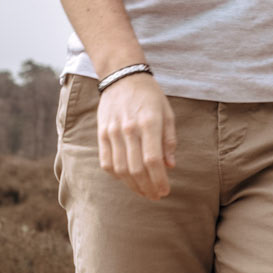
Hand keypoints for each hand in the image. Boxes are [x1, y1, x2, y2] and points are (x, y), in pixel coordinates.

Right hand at [97, 75, 177, 197]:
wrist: (122, 76)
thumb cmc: (150, 96)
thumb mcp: (167, 114)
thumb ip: (169, 140)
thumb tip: (170, 166)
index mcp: (149, 123)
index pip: (153, 160)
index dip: (159, 180)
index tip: (165, 191)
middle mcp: (129, 129)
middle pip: (136, 169)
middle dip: (148, 187)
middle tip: (156, 196)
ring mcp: (112, 132)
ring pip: (120, 169)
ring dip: (132, 185)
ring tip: (144, 192)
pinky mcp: (102, 133)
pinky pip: (106, 162)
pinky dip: (116, 175)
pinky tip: (127, 179)